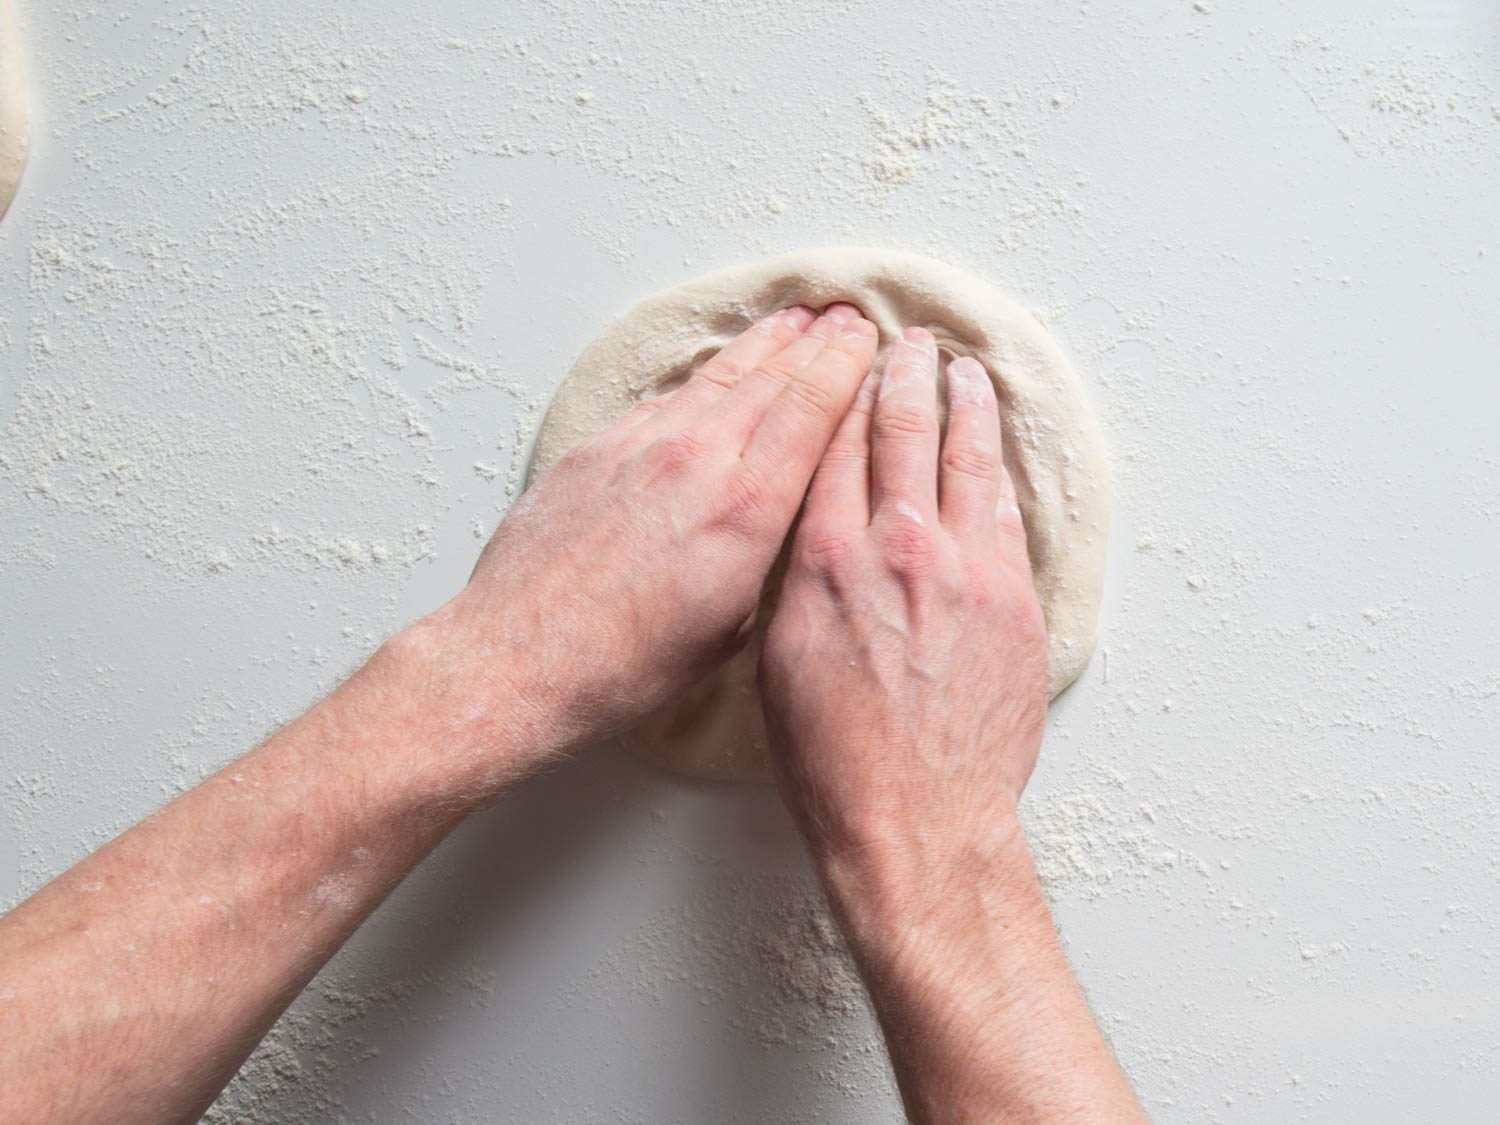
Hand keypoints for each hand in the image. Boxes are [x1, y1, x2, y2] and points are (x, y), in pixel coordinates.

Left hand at [427, 302, 878, 768]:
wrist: (520, 658)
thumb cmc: (624, 666)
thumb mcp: (729, 630)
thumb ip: (763, 561)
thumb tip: (776, 527)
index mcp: (746, 507)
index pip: (809, 409)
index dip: (842, 366)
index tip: (864, 338)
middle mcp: (697, 460)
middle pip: (768, 380)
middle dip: (813, 343)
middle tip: (841, 315)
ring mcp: (640, 448)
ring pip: (713, 379)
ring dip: (758, 346)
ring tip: (789, 323)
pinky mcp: (594, 451)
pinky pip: (661, 400)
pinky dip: (698, 381)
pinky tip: (710, 377)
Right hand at [760, 326, 1047, 898]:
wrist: (915, 821)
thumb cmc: (834, 759)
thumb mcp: (776, 659)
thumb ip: (794, 578)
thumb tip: (810, 527)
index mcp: (824, 561)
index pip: (832, 447)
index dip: (839, 396)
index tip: (844, 365)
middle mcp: (897, 549)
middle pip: (902, 431)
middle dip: (904, 374)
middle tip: (907, 342)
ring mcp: (966, 569)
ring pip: (968, 456)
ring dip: (965, 402)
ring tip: (962, 368)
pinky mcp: (1015, 599)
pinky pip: (1007, 511)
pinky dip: (997, 467)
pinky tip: (993, 448)